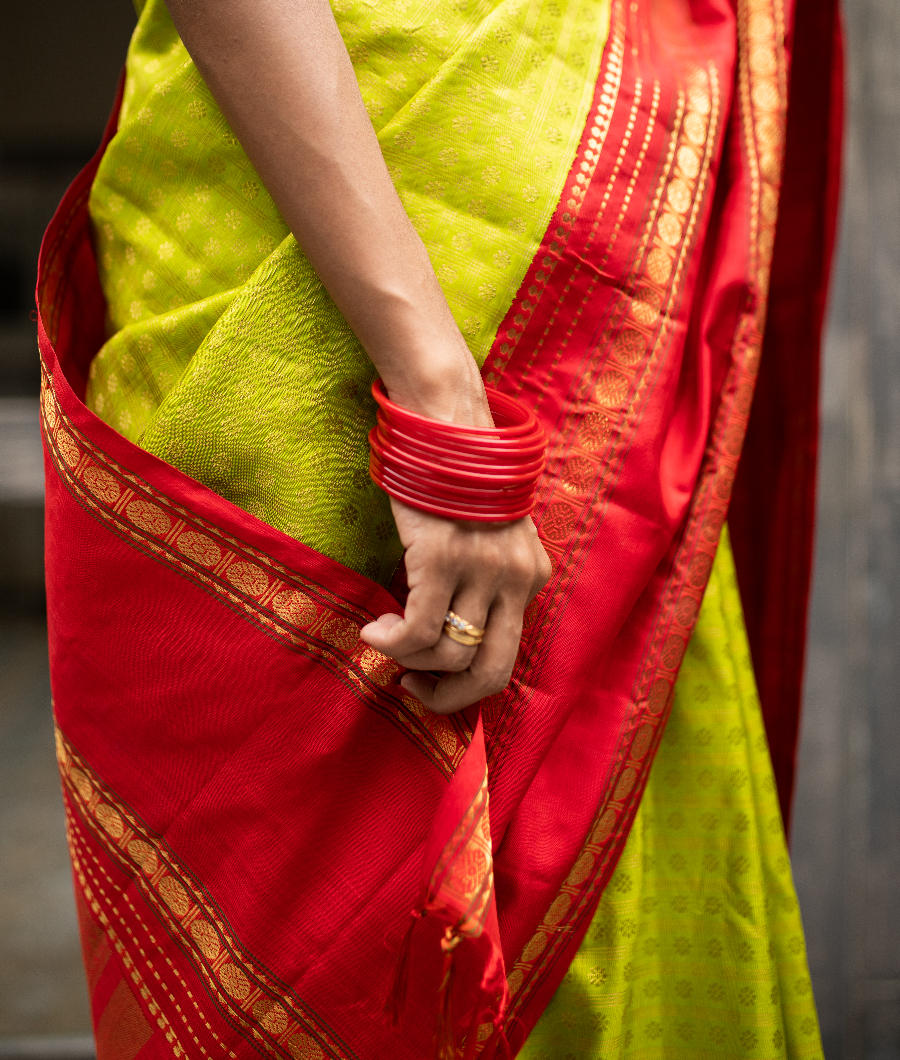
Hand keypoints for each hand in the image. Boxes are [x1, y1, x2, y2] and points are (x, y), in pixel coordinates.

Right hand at [360, 497, 551, 713]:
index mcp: (532, 576)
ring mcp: (481, 570)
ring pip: (448, 654)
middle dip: (449, 697)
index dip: (464, 682)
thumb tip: (451, 638)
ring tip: (383, 637)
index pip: (507, 655)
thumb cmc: (455, 482)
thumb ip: (487, 580)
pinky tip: (373, 630)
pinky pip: (416, 630)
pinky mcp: (442, 560)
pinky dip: (390, 642)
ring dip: (407, 659)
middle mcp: (515, 578)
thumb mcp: (490, 535)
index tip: (430, 676)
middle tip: (415, 687)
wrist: (443, 425)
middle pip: (491, 672)